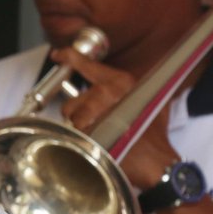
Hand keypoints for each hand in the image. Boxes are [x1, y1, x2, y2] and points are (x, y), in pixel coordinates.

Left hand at [53, 46, 177, 188]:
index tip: (59, 55)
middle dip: (78, 115)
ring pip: (69, 118)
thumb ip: (125, 89)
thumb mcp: (146, 100)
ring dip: (78, 129)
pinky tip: (94, 143)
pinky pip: (71, 133)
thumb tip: (109, 86)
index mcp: (119, 82)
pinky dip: (78, 139)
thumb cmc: (151, 133)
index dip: (69, 58)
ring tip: (98, 135)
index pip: (86, 64)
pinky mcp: (86, 131)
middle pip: (71, 102)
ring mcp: (94, 112)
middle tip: (96, 125)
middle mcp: (105, 93)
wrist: (154, 158)